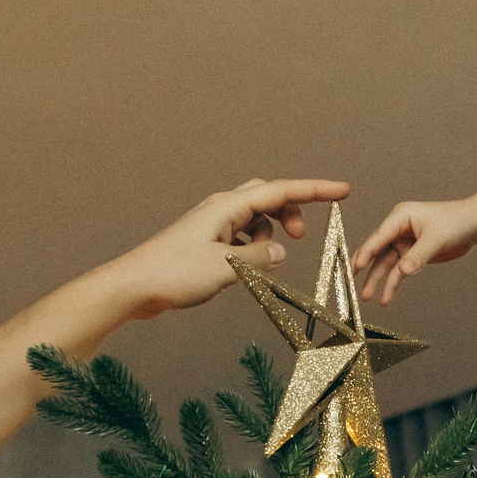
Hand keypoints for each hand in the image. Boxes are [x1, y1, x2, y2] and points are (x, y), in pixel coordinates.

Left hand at [109, 178, 348, 318]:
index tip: (343, 191)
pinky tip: (250, 265)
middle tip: (302, 237)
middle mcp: (220, 209)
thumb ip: (261, 257)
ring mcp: (211, 225)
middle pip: (268, 196)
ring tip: (272, 258)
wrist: (133, 287)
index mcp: (228, 207)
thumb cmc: (173, 273)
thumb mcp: (227, 267)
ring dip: (270, 233)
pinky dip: (254, 246)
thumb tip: (279, 251)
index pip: (281, 191)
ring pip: (254, 217)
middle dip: (291, 211)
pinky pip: (240, 235)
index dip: (315, 191)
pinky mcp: (203, 243)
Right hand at [353, 199, 476, 303]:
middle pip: (376, 251)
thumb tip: (403, 271)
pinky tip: (386, 298)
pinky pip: (398, 272)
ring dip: (377, 281)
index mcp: (400, 217)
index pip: (379, 236)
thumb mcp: (436, 239)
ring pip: (385, 264)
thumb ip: (418, 256)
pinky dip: (393, 284)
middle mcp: (398, 229)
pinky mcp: (411, 255)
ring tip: (366, 297)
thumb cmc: (456, 221)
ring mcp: (403, 243)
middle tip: (348, 282)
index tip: (354, 266)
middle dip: (365, 268)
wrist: (473, 225)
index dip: (366, 252)